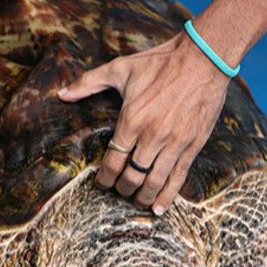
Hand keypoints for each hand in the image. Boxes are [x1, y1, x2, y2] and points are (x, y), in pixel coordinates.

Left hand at [58, 35, 231, 213]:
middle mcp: (153, 136)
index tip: (101, 184)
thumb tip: (62, 94)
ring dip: (142, 197)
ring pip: (154, 182)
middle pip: (132, 177)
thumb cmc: (161, 62)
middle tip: (118, 192)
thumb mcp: (120, 67)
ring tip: (135, 201)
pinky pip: (179, 178)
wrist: (204, 59)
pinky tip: (159, 207)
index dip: (104, 179)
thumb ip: (89, 82)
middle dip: (122, 189)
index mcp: (132, 120)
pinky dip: (168, 196)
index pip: (113, 161)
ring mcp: (175, 143)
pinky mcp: (193, 145)